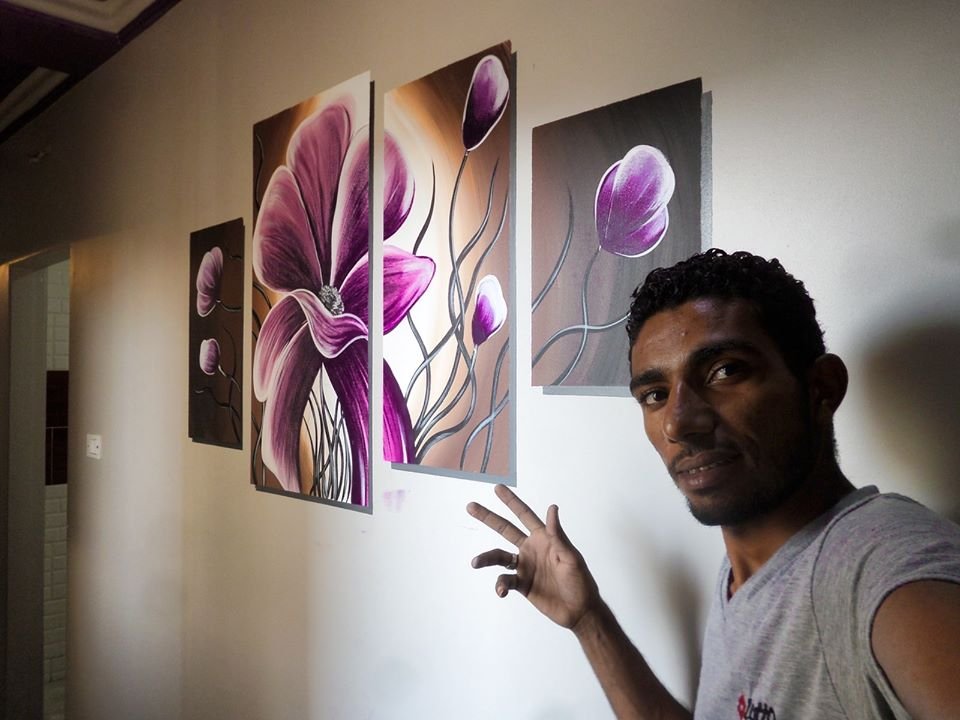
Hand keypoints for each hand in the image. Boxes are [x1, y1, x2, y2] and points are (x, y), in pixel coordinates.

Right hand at [467, 484, 599, 629]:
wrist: (579, 610)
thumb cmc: (580, 581)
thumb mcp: (571, 557)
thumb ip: (558, 536)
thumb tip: (552, 509)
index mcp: (544, 538)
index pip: (525, 515)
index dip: (512, 502)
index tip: (498, 488)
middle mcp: (531, 549)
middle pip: (505, 529)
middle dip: (488, 517)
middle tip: (471, 506)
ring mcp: (525, 566)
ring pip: (499, 556)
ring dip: (486, 558)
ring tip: (475, 562)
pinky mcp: (522, 584)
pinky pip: (505, 581)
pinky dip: (500, 585)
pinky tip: (502, 591)